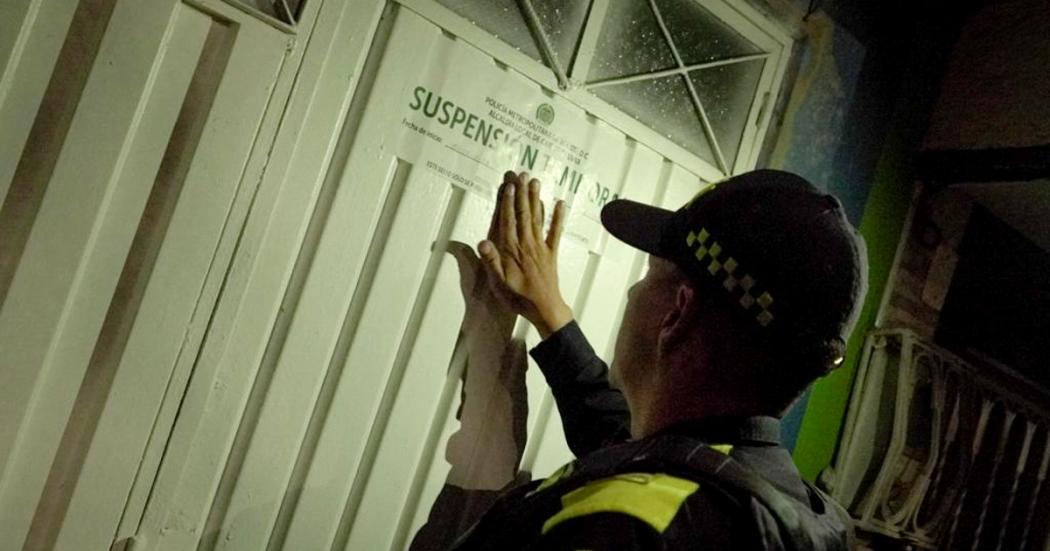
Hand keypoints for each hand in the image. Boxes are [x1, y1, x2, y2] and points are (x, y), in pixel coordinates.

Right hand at [477, 171, 572, 337]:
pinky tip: (561, 203)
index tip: (508, 186)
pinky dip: (559, 218)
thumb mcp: (499, 283)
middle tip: (522, 174)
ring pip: (538, 218)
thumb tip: (482, 242)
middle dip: (522, 194)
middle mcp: (526, 244)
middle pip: (523, 215)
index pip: (508, 221)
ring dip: (536, 199)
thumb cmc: (518, 297)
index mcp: (511, 250)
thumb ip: (491, 262)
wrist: (544, 308)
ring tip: (535, 182)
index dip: (507, 203)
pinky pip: (556, 232)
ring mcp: (541, 247)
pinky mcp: (552, 253)